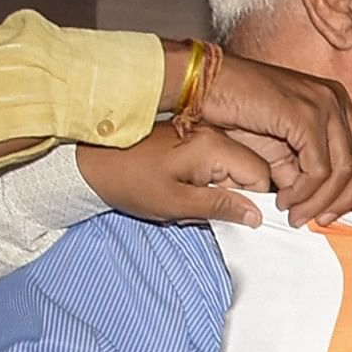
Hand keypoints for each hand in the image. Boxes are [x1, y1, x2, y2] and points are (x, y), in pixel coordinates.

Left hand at [76, 125, 282, 228]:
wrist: (91, 164)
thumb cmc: (129, 182)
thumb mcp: (176, 203)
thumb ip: (221, 207)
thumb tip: (256, 215)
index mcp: (213, 146)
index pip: (260, 175)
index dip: (254, 200)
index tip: (236, 216)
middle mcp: (212, 135)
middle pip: (250, 170)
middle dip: (235, 196)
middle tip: (205, 209)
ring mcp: (202, 136)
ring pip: (233, 170)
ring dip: (220, 191)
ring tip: (191, 200)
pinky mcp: (191, 140)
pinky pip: (216, 164)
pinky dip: (208, 182)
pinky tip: (186, 190)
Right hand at [174, 50, 351, 225]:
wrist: (204, 84)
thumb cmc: (234, 112)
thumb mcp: (278, 148)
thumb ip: (302, 171)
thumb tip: (318, 202)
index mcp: (336, 105)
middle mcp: (337, 101)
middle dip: (350, 202)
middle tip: (327, 224)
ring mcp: (324, 105)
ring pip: (344, 170)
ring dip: (320, 201)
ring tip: (297, 215)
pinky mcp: (306, 115)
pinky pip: (318, 168)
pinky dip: (304, 192)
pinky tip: (285, 200)